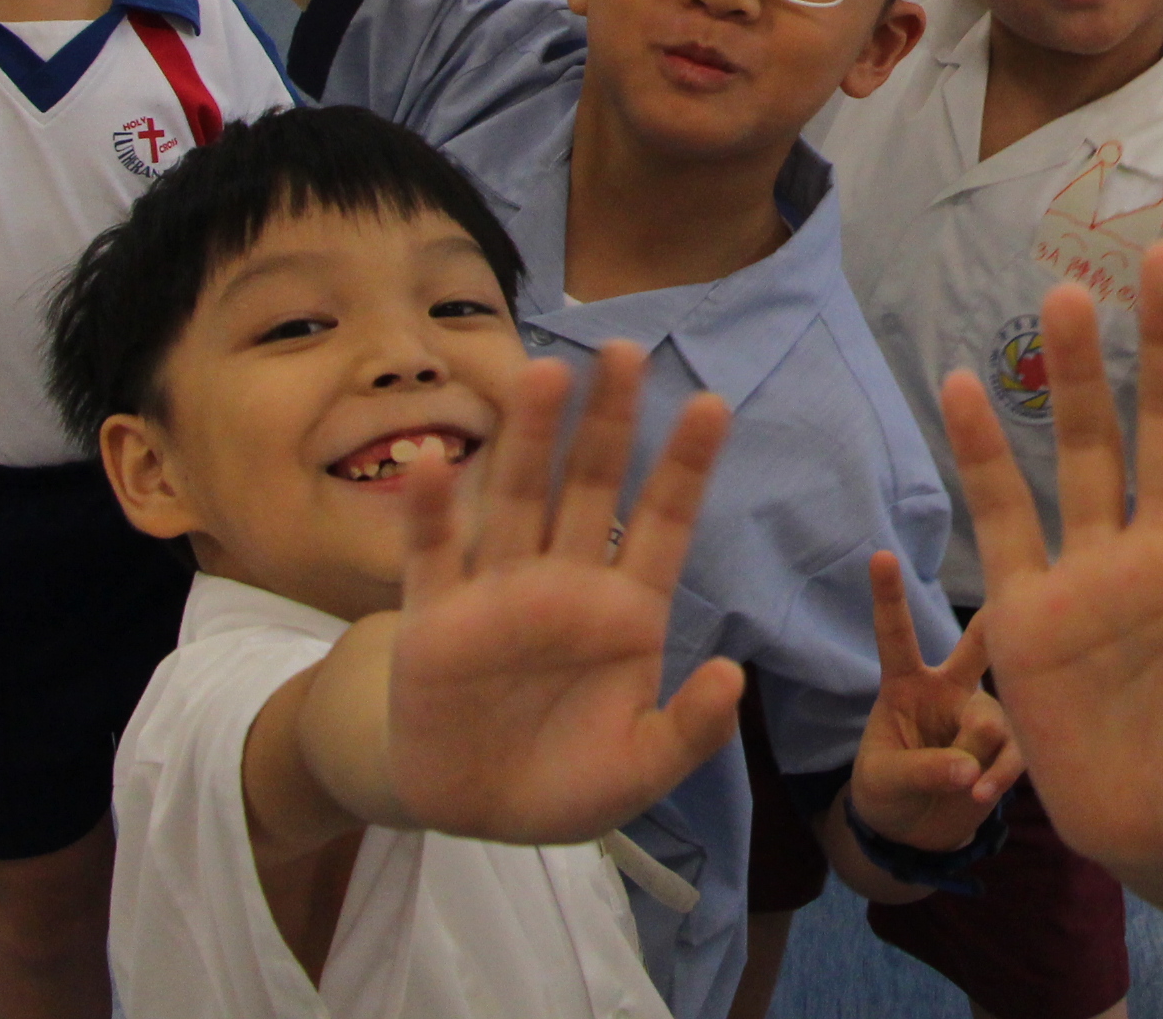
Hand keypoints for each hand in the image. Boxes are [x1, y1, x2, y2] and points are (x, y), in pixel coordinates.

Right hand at [387, 344, 747, 844]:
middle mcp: (564, 583)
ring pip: (516, 500)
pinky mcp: (434, 622)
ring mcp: (497, 594)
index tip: (714, 403)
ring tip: (545, 374)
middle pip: (590, 486)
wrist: (473, 812)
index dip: (686, 466)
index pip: (664, 522)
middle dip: (608, 422)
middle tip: (626, 350)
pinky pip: (432, 556)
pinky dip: (429, 511)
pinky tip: (433, 460)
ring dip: (528, 440)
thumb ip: (689, 729)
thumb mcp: (641, 770)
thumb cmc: (566, 780)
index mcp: (626, 610)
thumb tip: (732, 677)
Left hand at [846, 555, 1020, 852]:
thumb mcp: (884, 780)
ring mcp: (983, 714)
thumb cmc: (886, 791)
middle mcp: (951, 688)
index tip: (880, 555)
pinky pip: (1018, 750)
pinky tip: (980, 793)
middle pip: (980, 643)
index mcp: (906, 683)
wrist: (914, 833)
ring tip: (961, 787)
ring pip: (994, 719)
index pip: (896, 635)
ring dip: (977, 756)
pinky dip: (1000, 775)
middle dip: (999, 619)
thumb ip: (922, 770)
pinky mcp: (1010, 745)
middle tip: (1022, 594)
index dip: (889, 596)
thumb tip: (970, 769)